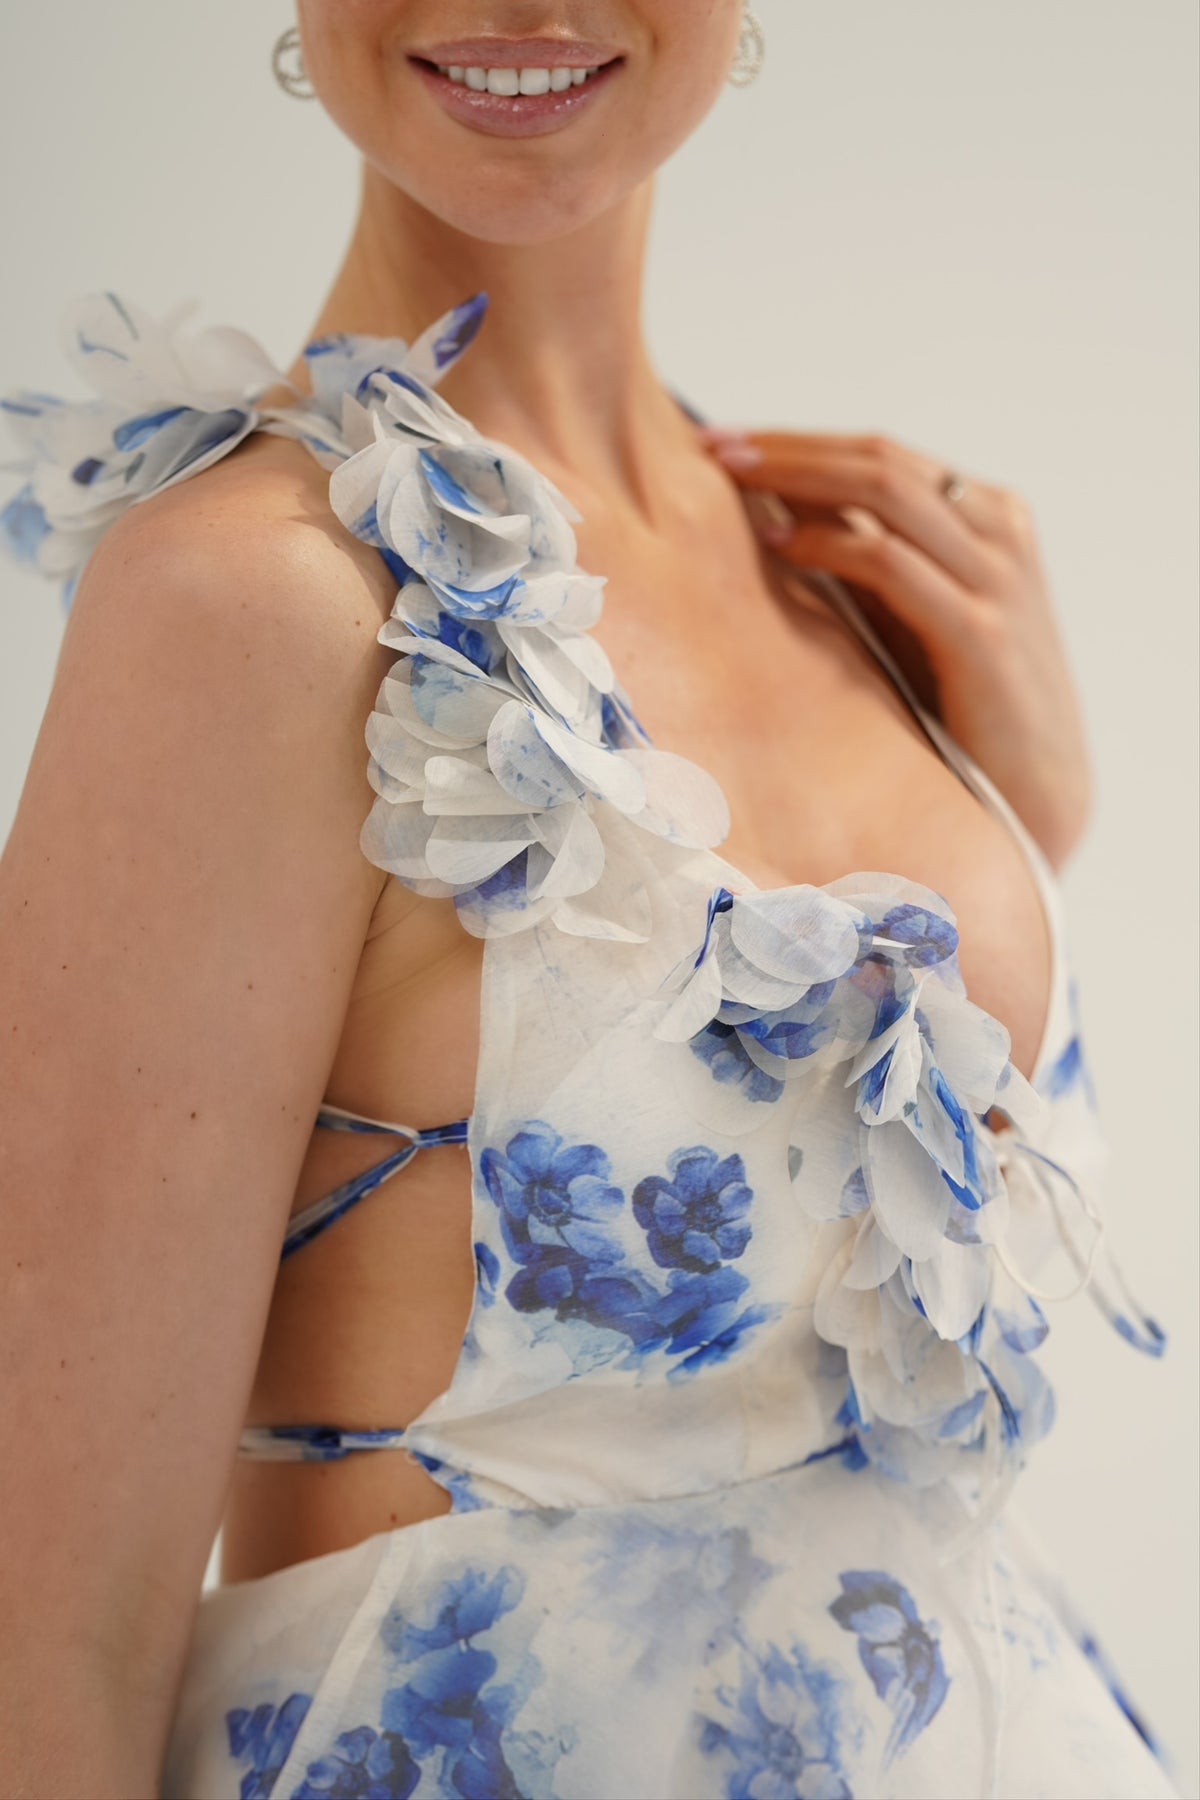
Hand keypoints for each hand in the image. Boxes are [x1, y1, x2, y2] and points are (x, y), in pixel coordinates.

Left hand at [702, 427, 1092, 871]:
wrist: (1035, 795)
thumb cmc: (963, 710)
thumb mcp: (915, 620)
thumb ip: (869, 568)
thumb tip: (773, 518)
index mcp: (988, 518)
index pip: (881, 456)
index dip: (798, 443)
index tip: (723, 443)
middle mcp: (999, 531)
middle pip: (878, 460)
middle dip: (785, 448)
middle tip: (709, 445)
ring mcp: (996, 578)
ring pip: (886, 491)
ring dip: (797, 476)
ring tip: (727, 477)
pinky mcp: (981, 632)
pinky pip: (892, 564)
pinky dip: (828, 545)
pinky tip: (776, 543)